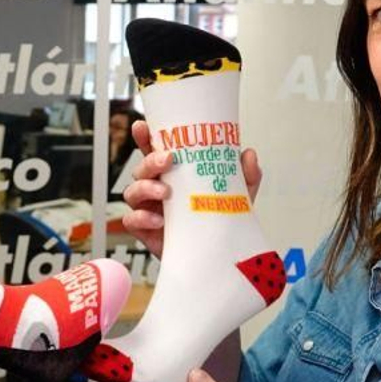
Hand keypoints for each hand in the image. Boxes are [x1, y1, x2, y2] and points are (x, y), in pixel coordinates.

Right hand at [120, 120, 261, 258]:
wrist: (217, 254)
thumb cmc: (219, 220)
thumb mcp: (238, 196)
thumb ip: (245, 175)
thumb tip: (248, 154)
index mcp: (173, 175)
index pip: (154, 151)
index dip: (144, 138)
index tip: (143, 127)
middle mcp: (156, 188)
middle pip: (141, 168)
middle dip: (150, 161)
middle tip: (168, 160)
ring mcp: (148, 209)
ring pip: (132, 191)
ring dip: (146, 188)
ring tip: (165, 194)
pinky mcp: (146, 231)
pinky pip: (132, 220)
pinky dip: (142, 218)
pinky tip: (158, 220)